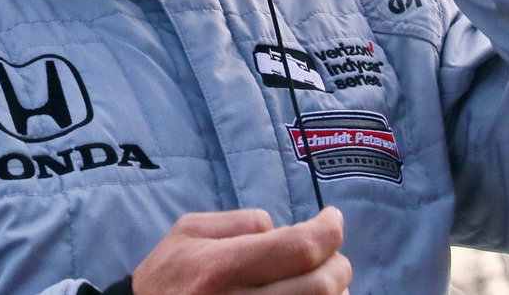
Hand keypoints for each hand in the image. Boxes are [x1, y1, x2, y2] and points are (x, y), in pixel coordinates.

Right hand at [131, 207, 350, 294]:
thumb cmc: (170, 274)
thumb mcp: (189, 231)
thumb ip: (239, 221)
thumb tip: (281, 229)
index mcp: (220, 268)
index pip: (298, 248)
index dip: (328, 231)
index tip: (332, 221)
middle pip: (321, 285)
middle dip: (338, 263)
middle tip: (330, 253)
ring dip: (334, 292)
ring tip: (318, 278)